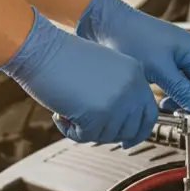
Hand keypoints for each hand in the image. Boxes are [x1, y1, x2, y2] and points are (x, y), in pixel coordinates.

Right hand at [0, 10, 157, 146]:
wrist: (40, 48)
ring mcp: (116, 102)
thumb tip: (121, 128)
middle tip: (86, 124)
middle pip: (129, 130)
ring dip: (85, 130)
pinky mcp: (97, 114)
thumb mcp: (103, 70)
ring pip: (107, 136)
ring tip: (68, 110)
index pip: (149, 114)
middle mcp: (131, 87)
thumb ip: (117, 94)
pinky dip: (70, 131)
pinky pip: (86, 137)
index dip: (138, 132)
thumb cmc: (63, 57)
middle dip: (107, 134)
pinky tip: (60, 114)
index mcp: (135, 74)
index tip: (127, 142)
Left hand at [76, 0, 189, 136]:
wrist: (109, 23)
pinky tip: (163, 103)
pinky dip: (173, 96)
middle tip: (189, 128)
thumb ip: (181, 89)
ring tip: (172, 114)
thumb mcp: (158, 68)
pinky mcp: (168, 60)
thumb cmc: (132, 38)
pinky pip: (178, 83)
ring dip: (183, 103)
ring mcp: (180, 56)